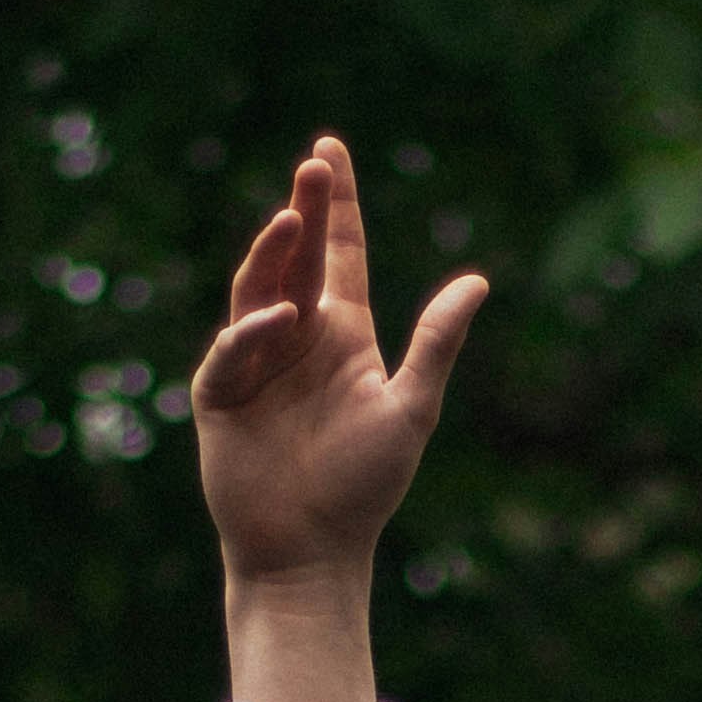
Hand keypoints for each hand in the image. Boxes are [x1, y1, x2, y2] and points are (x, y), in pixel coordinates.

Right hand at [193, 133, 484, 701]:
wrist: (312, 552)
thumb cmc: (364, 487)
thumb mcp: (410, 408)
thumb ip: (437, 343)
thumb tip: (479, 281)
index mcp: (343, 334)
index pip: (340, 253)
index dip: (338, 203)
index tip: (330, 148)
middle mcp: (297, 337)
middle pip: (297, 257)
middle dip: (305, 209)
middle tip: (315, 162)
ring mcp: (254, 364)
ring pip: (257, 291)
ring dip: (272, 255)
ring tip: (293, 218)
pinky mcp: (221, 398)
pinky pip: (231, 354)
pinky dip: (251, 334)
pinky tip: (278, 318)